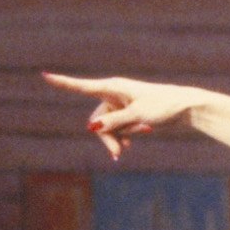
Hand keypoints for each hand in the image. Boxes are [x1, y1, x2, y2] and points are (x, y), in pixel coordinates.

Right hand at [40, 73, 202, 160]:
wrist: (185, 107)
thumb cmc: (163, 106)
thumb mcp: (137, 115)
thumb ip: (113, 122)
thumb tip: (91, 127)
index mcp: (113, 87)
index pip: (82, 87)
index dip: (62, 83)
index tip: (44, 75)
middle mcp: (113, 94)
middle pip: (96, 120)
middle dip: (105, 137)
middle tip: (118, 154)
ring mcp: (120, 104)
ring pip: (106, 128)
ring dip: (117, 139)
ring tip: (131, 148)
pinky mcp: (127, 113)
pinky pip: (116, 129)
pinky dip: (122, 137)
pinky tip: (132, 144)